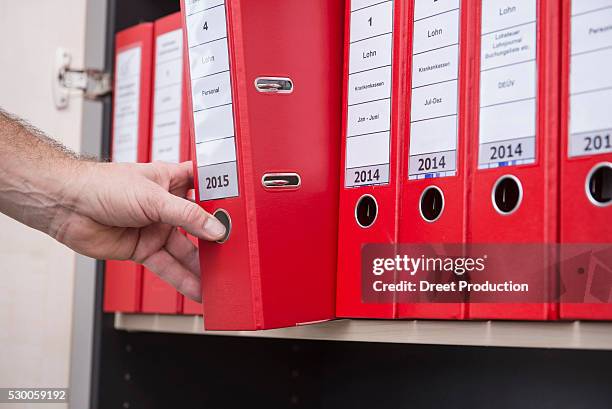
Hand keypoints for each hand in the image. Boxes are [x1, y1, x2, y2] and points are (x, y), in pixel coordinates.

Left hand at [50, 161, 224, 300]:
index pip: (206, 188)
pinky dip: (183, 279)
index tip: (242, 213)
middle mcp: (167, 206)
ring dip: (201, 266)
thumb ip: (187, 215)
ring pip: (186, 251)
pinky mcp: (144, 250)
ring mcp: (155, 229)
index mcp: (172, 181)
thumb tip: (215, 229)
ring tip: (221, 278)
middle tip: (235, 252)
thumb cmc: (101, 185)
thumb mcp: (153, 197)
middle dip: (216, 239)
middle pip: (199, 225)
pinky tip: (198, 288)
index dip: (223, 199)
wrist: (66, 206)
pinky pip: (168, 267)